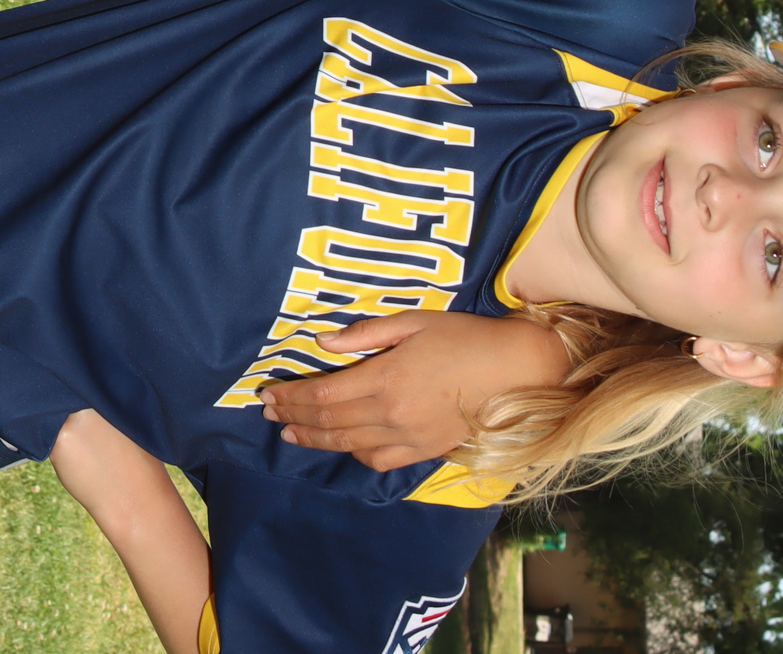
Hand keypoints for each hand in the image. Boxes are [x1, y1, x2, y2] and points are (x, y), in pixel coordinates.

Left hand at [256, 311, 570, 466]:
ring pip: (348, 445)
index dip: (291, 396)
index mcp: (385, 380)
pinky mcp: (424, 452)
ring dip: (315, 440)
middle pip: (329, 423)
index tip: (267, 393)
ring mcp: (408, 439)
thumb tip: (322, 343)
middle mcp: (391, 415)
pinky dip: (353, 453)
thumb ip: (365, 335)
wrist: (515, 373)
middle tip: (269, 413)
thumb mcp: (413, 322)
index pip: (323, 395)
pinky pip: (378, 460)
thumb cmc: (464, 338)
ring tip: (291, 433)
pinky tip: (341, 445)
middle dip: (294, 417)